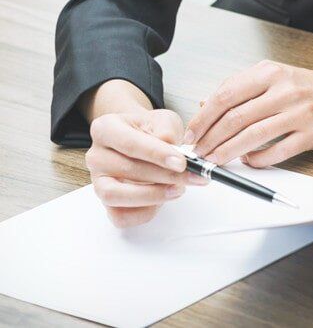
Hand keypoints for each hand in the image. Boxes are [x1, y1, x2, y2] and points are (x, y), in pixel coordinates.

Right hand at [85, 109, 207, 226]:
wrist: (145, 140)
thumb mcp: (164, 120)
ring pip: (115, 196)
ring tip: (179, 189)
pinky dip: (145, 212)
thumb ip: (166, 130)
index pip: (129, 143)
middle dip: (164, 176)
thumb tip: (169, 147)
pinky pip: (121, 216)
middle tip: (192, 176)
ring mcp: (98, 181)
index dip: (157, 154)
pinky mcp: (107, 203)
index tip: (181, 163)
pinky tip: (164, 199)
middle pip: (126, 170)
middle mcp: (96, 156)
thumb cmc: (153, 130)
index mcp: (105, 129)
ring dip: (152, 195)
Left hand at [182, 59, 312, 165]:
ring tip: (214, 160)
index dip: (204, 117)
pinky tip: (248, 161)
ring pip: (252, 136)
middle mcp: (285, 90)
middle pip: (235, 117)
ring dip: (227, 151)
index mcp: (271, 72)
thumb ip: (243, 88)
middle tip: (198, 151)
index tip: (192, 132)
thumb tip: (206, 105)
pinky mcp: (312, 134)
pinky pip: (277, 151)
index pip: (226, 95)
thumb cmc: (312, 88)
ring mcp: (300, 113)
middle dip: (210, 138)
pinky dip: (257, 159)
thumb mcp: (277, 77)